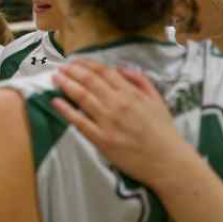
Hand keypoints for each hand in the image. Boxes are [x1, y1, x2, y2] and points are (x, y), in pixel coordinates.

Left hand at [50, 58, 193, 187]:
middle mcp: (117, 104)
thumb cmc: (163, 131)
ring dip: (66, 85)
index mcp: (131, 93)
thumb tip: (122, 69)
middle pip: (89, 81)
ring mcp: (108, 122)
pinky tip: (56, 102)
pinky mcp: (101, 140)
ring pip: (82, 97)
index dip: (87, 64)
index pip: (104, 72)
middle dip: (72, 71)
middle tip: (60, 66)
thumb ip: (140, 81)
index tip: (76, 61)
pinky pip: (79, 122)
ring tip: (55, 77)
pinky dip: (66, 110)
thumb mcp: (157, 100)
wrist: (167, 160)